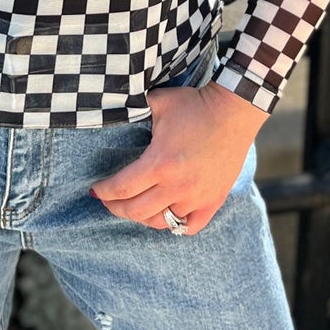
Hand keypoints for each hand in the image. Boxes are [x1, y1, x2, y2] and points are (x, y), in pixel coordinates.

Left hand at [91, 77, 267, 234]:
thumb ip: (133, 112)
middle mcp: (177, 186)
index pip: (121, 188)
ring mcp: (197, 197)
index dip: (103, 192)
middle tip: (108, 200)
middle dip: (115, 207)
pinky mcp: (213, 201)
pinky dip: (176, 225)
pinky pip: (190, 227)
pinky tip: (167, 215)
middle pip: (135, 211)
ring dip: (142, 217)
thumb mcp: (158, 103)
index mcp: (159, 164)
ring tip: (134, 207)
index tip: (95, 190)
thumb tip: (112, 112)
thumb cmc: (194, 104)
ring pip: (160, 222)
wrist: (234, 111)